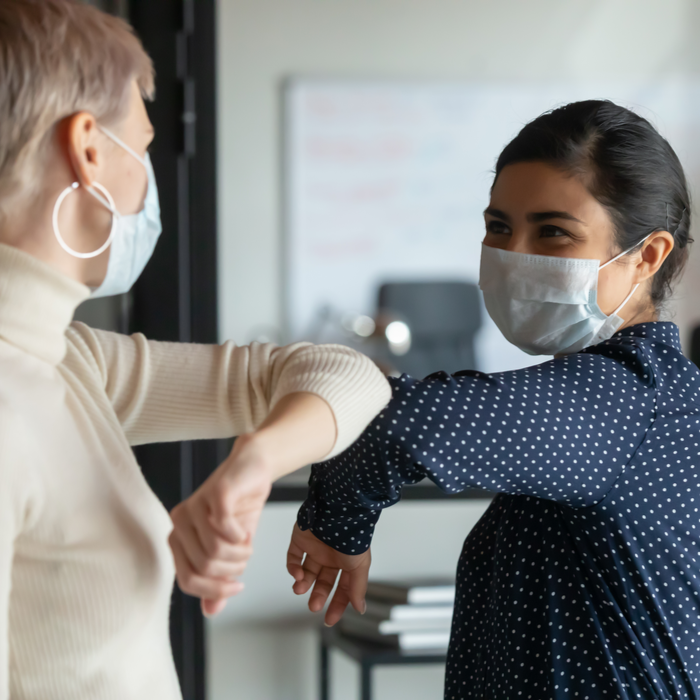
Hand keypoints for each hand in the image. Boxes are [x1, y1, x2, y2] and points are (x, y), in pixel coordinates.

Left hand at [169, 434, 272, 616]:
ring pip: (215, 551)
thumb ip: (218, 579)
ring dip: (240, 555)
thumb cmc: (240, 508)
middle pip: (204, 567)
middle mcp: (179, 521)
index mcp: (178, 537)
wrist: (254, 469)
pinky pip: (224, 528)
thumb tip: (210, 611)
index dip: (215, 590)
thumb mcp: (231, 550)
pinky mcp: (215, 493)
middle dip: (232, 570)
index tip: (238, 586)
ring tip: (247, 545)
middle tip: (245, 558)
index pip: (187, 580)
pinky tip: (245, 532)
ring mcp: (195, 505)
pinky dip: (240, 537)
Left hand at [287, 524, 370, 625]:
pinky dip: (293, 568)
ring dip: (302, 584)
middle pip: (323, 582)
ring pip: (306, 572)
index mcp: (347, 562)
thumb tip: (360, 609)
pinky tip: (298, 574)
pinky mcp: (300, 540)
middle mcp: (331, 556)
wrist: (336, 512)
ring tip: (300, 589)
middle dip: (318, 595)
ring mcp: (315, 548)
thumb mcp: (359, 565)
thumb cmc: (351, 536)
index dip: (337, 604)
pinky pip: (293, 557)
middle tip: (313, 606)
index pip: (342, 588)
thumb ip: (357, 588)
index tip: (329, 619)